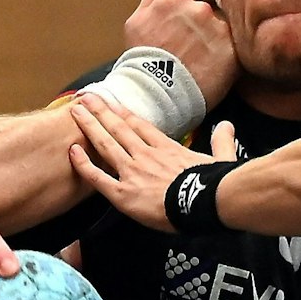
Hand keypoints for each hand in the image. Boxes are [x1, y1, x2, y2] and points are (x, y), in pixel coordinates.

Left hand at [68, 96, 235, 230]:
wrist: (205, 202)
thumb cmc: (215, 185)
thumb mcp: (222, 157)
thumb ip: (222, 140)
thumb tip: (228, 126)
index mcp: (167, 148)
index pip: (141, 126)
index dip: (125, 113)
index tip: (114, 103)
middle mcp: (146, 155)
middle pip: (119, 128)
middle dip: (102, 111)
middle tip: (86, 97)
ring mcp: (132, 172)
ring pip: (106, 144)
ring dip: (90, 126)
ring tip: (75, 110)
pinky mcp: (123, 193)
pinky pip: (98, 177)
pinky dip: (84, 164)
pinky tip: (72, 151)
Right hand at [123, 0, 237, 107]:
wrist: (153, 94)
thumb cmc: (141, 57)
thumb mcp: (138, 19)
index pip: (189, 1)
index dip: (181, 21)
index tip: (174, 38)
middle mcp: (200, 9)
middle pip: (207, 14)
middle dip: (199, 29)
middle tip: (186, 52)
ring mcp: (217, 29)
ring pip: (221, 30)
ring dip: (213, 43)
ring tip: (197, 62)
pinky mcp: (232, 52)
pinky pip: (233, 50)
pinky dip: (224, 60)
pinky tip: (209, 71)